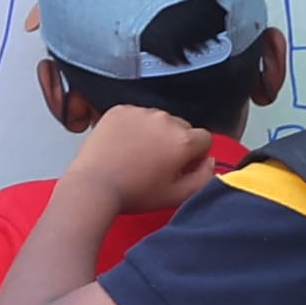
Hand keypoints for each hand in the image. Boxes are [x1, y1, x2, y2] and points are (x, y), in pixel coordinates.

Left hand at [64, 101, 223, 210]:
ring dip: (155, 133)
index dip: (196, 155)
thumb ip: (203, 177)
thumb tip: (209, 161)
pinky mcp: (119, 109)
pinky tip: (124, 145)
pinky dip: (134, 127)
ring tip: (138, 154)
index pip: (204, 139)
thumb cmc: (136, 193)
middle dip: (176, 142)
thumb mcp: (178, 195)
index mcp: (183, 139)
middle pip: (182, 127)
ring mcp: (140, 111)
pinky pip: (136, 115)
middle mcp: (164, 119)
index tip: (182, 167)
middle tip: (159, 162)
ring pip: (159, 120)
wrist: (95, 185)